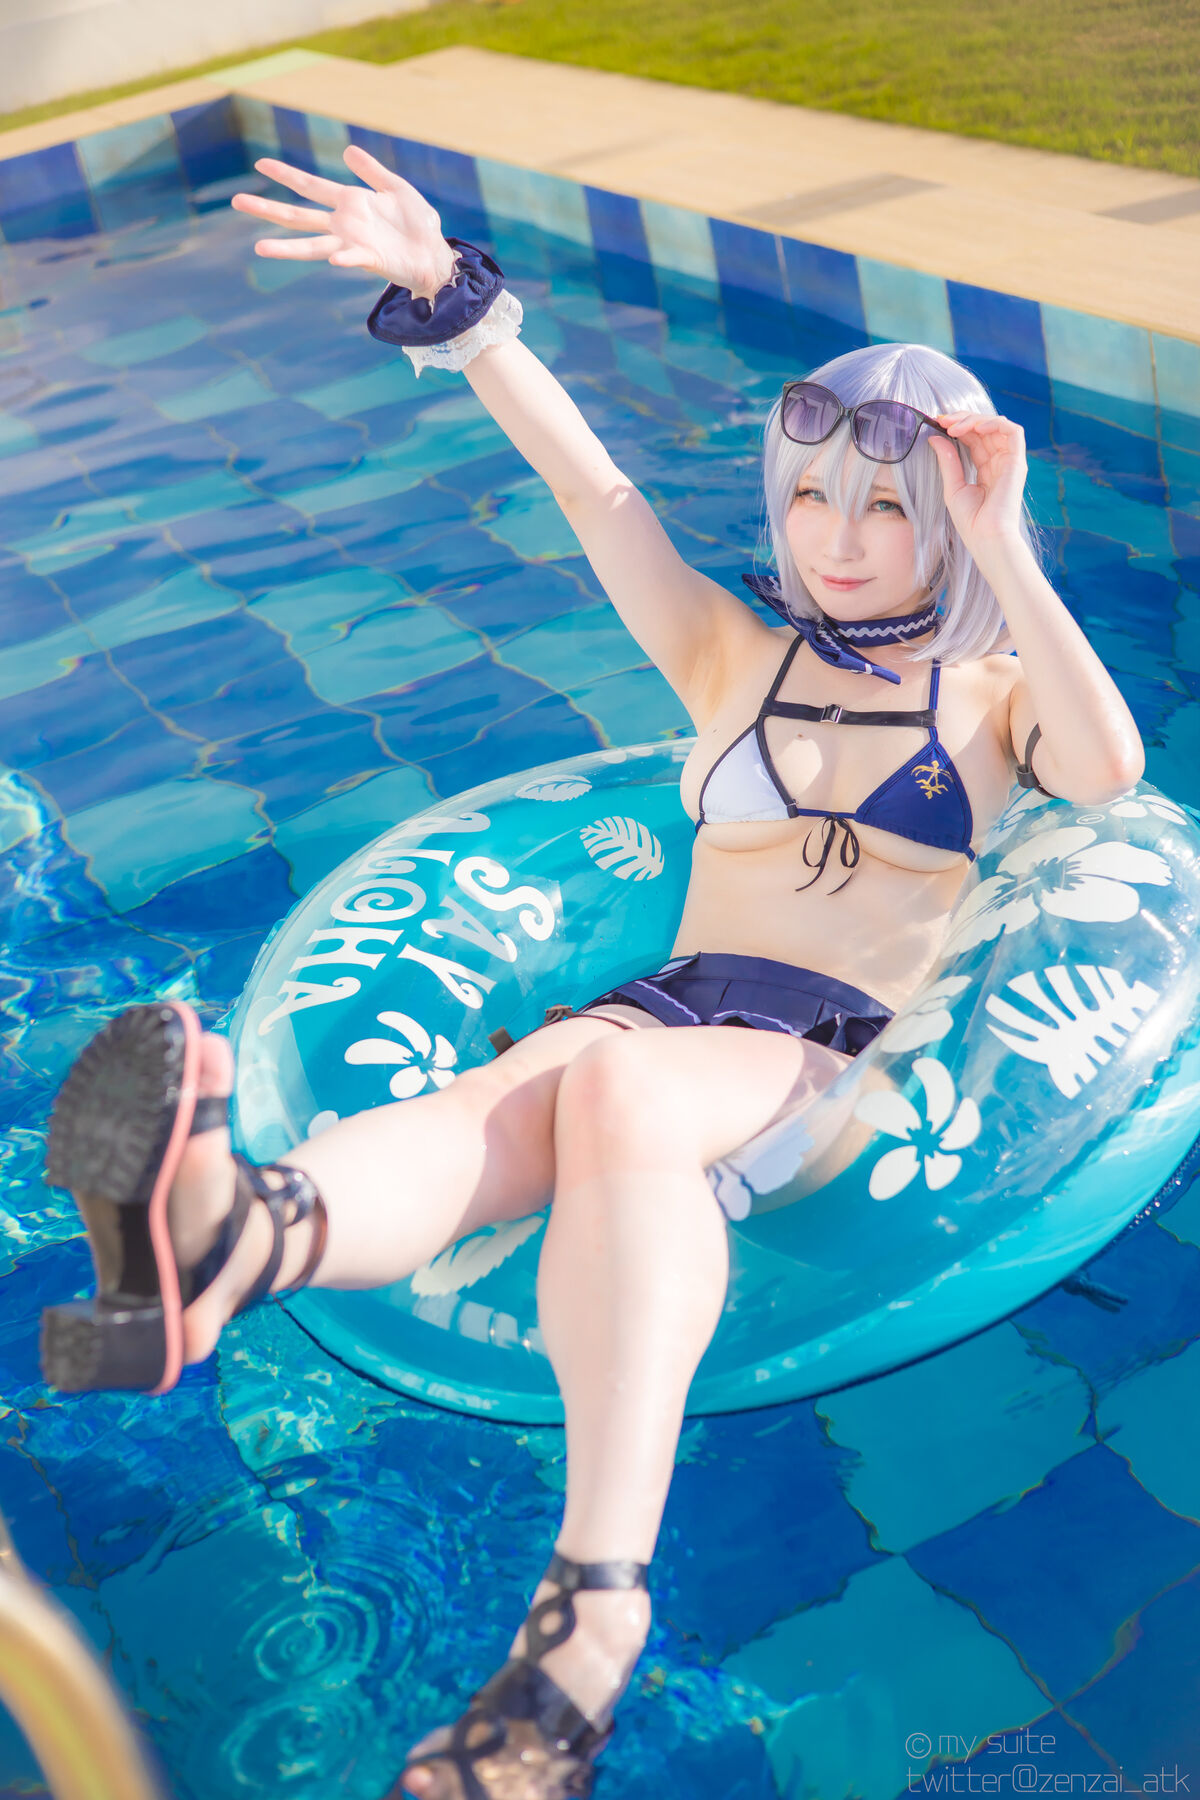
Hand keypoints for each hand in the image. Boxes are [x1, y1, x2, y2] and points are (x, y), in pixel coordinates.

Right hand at [230, 147, 457, 298]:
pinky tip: (334, 258)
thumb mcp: (397, 188)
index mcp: (349, 203)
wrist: (435, 255)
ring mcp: (353, 244)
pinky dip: (343, 258)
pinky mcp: (370, 260)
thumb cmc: (419, 225)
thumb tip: (346, 150)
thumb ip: (372, 172)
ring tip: (259, 247)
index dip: (286, 175)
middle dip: (268, 210)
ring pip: (312, 245)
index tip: (260, 164)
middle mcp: (344, 225)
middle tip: (236, 203)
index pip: (310, 186)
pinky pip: (353, 258)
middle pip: (298, 216)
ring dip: (286, 248)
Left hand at [928, 411, 1028, 564]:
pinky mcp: (1017, 462)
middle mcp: (999, 461)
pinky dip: (995, 423)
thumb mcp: (953, 487)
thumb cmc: (971, 521)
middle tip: (942, 420)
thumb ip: (947, 461)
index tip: (936, 423)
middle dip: (962, 419)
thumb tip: (934, 437)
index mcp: (985, 468)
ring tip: (954, 426)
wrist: (986, 538)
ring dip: (975, 419)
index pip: (973, 437)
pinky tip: (975, 427)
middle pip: (984, 428)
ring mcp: (1009, 461)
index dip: (957, 427)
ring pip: (997, 425)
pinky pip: (1012, 431)